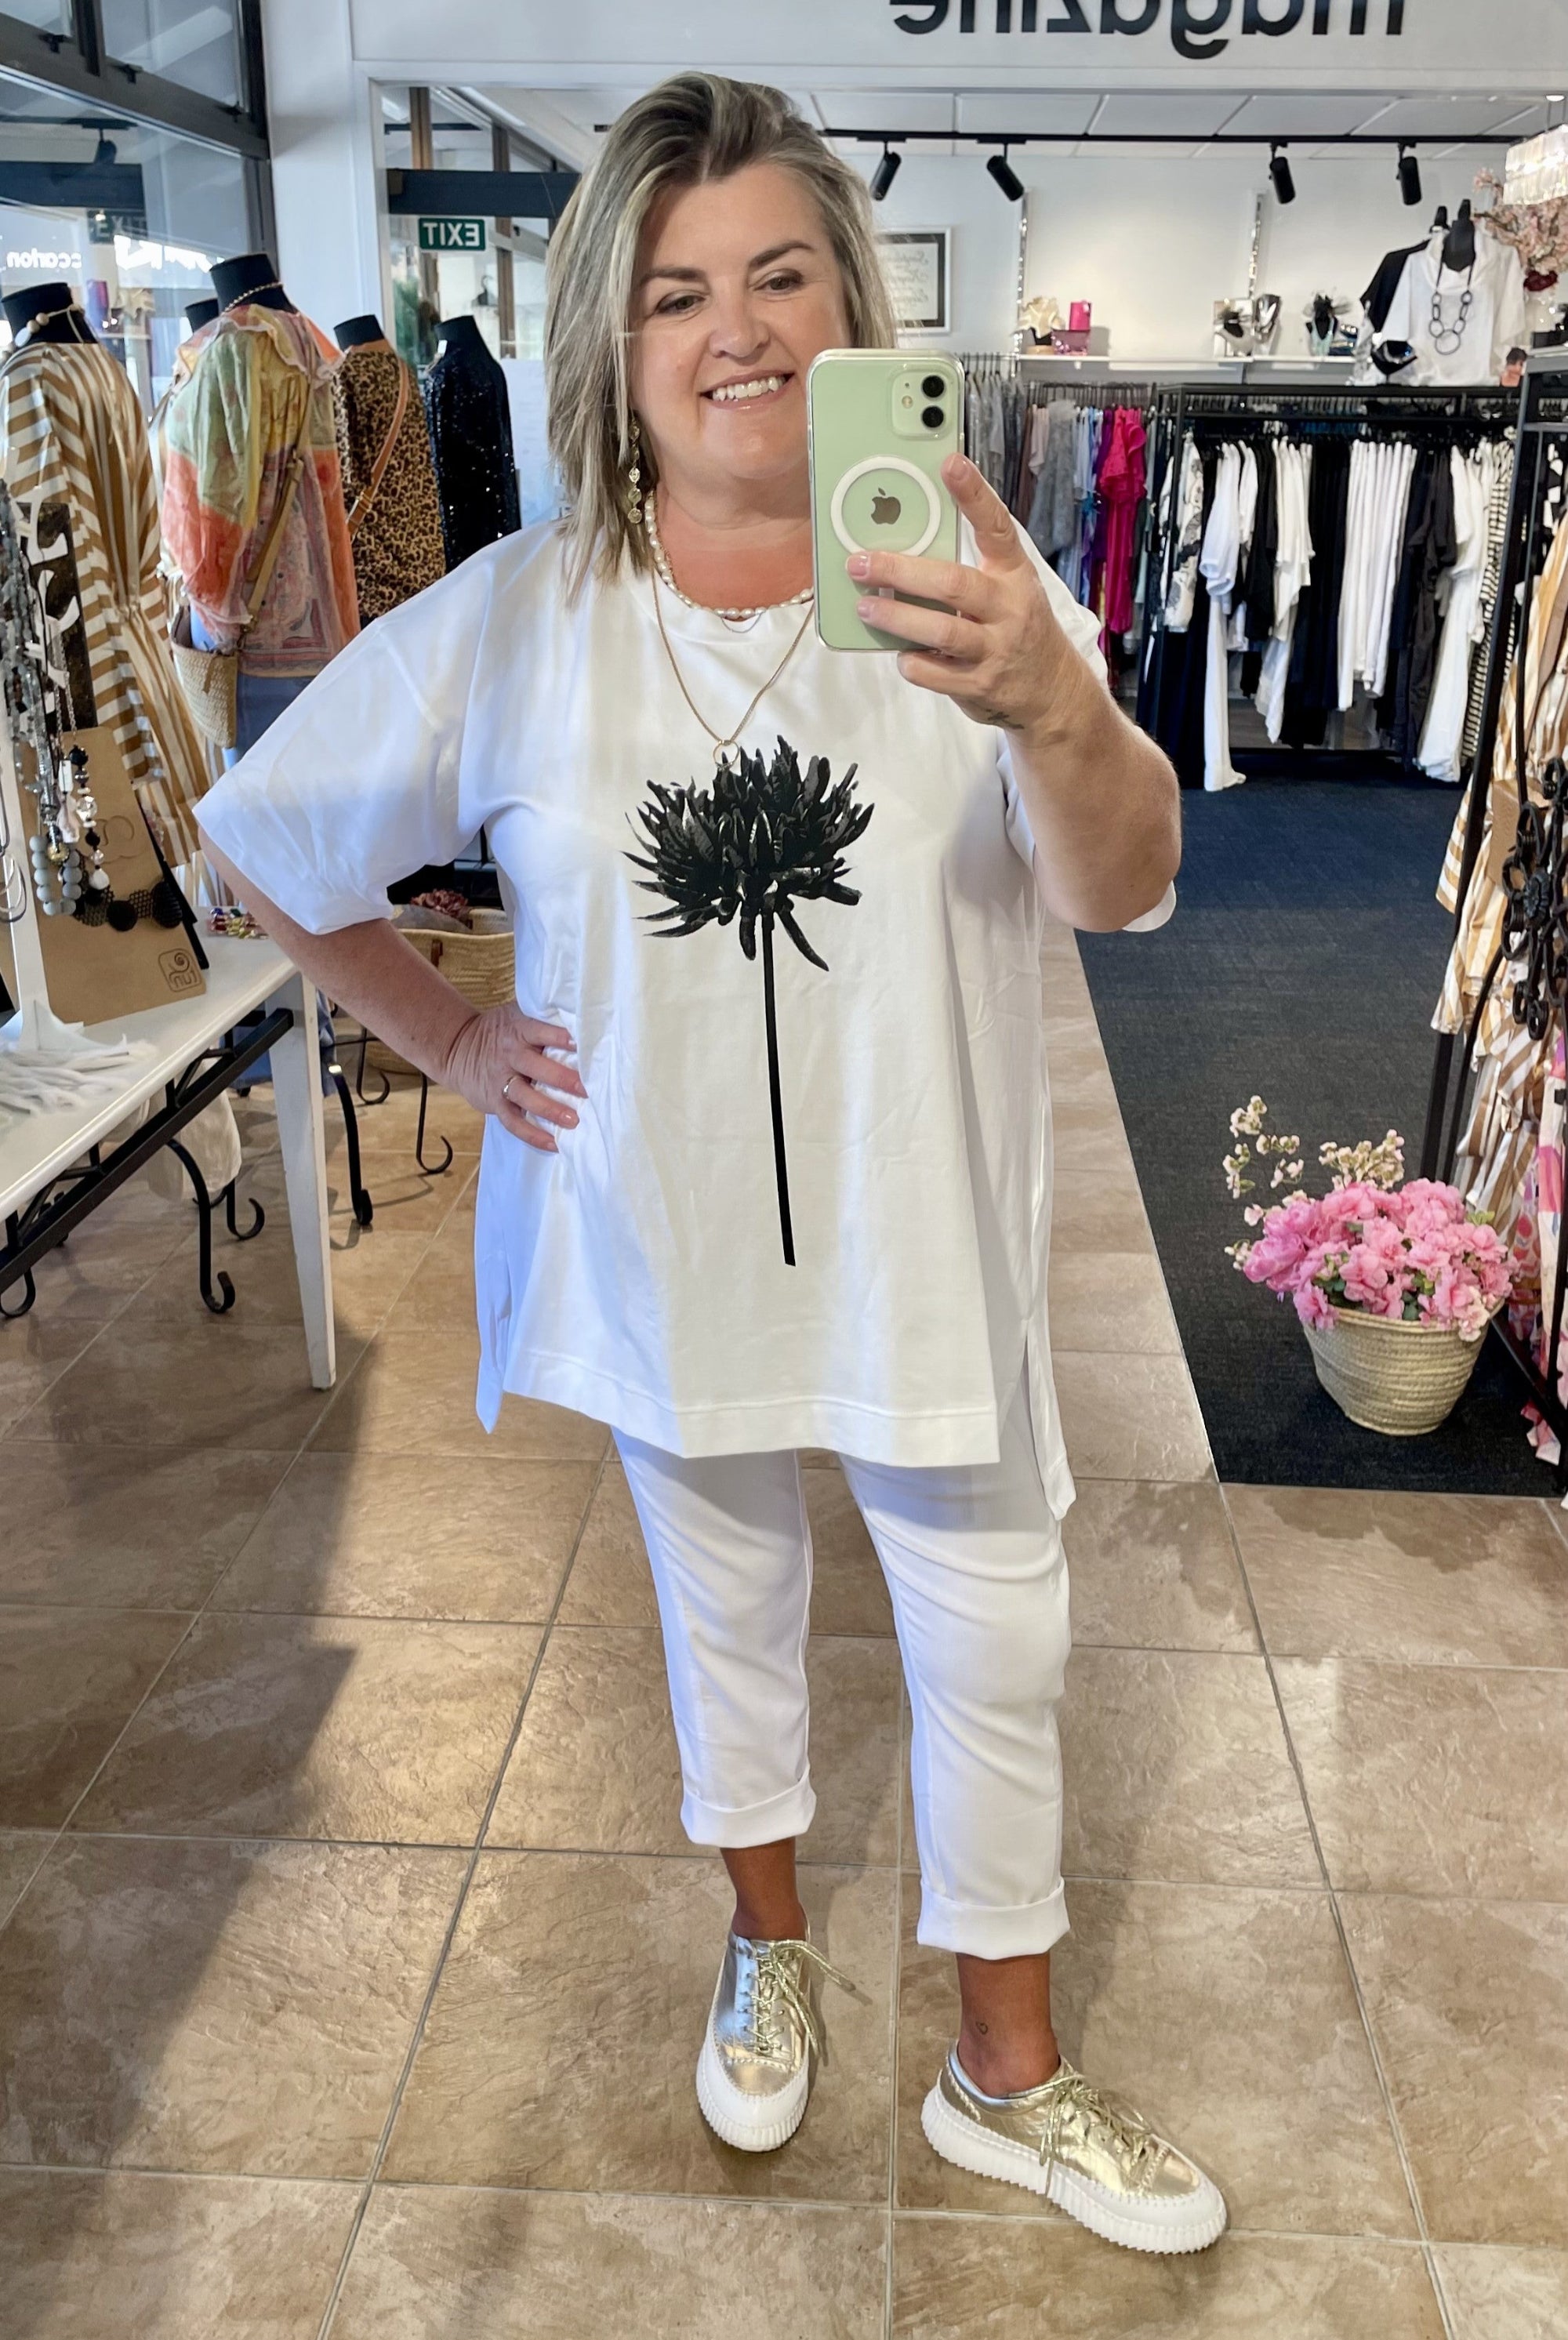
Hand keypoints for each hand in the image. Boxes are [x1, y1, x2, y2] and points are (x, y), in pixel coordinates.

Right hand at [442, 1002, 585, 1153]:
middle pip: (535, 1066)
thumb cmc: (501, 1032)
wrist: (458, 1048)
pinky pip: (513, 1121)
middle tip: (587, 1090)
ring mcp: (501, 1080)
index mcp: (518, 1030)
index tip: (581, 1045)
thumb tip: (582, 1021)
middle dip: (561, 1078)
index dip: (559, 1037)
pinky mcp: (495, 1102)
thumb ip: (542, 1019)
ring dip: (549, 1109)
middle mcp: (510, 1055)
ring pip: (525, 1096)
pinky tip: (553, 1143)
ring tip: (573, 1120)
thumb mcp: (516, 1016)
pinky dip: (532, 1134)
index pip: (540, 1031)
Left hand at [847, 453, 1095, 734]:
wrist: (1050, 691)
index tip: (950, 463)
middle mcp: (1008, 608)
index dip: (974, 494)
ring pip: (940, 630)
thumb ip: (964, 570)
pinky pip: (934, 672)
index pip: (995, 527)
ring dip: (896, 617)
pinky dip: (911, 661)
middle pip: (952, 583)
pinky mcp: (979, 685)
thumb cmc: (1015, 628)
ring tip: (864, 606)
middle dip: (901, 571)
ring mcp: (996, 649)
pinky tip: (901, 653)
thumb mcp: (1004, 590)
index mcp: (1013, 574)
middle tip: (860, 563)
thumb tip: (900, 550)